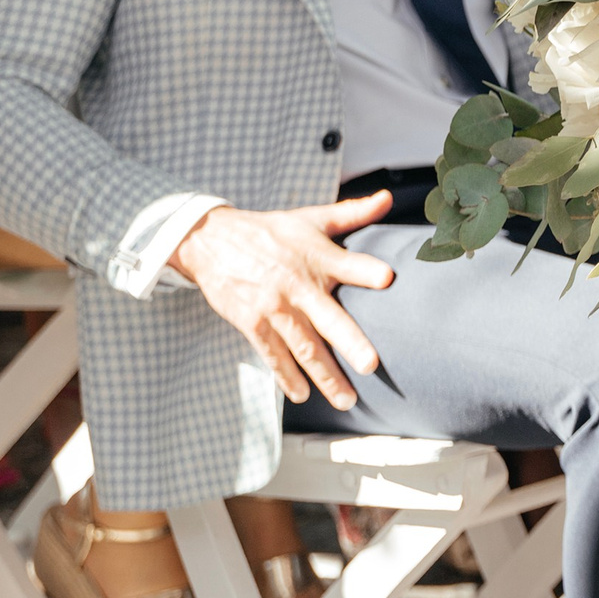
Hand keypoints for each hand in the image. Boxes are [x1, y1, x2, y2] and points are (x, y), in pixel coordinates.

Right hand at [170, 194, 397, 407]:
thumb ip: (353, 214)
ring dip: (324, 375)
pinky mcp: (251, 323)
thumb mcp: (311, 218)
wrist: (211, 240)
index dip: (365, 269)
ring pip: (302, 347)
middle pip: (326, 317)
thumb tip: (387, 198)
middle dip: (349, 342)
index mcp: (316, 257)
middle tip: (370, 365)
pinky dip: (285, 376)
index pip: (347, 263)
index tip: (387, 278)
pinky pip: (272, 355)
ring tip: (347, 399)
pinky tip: (301, 395)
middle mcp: (297, 286)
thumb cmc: (271, 232)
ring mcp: (273, 308)